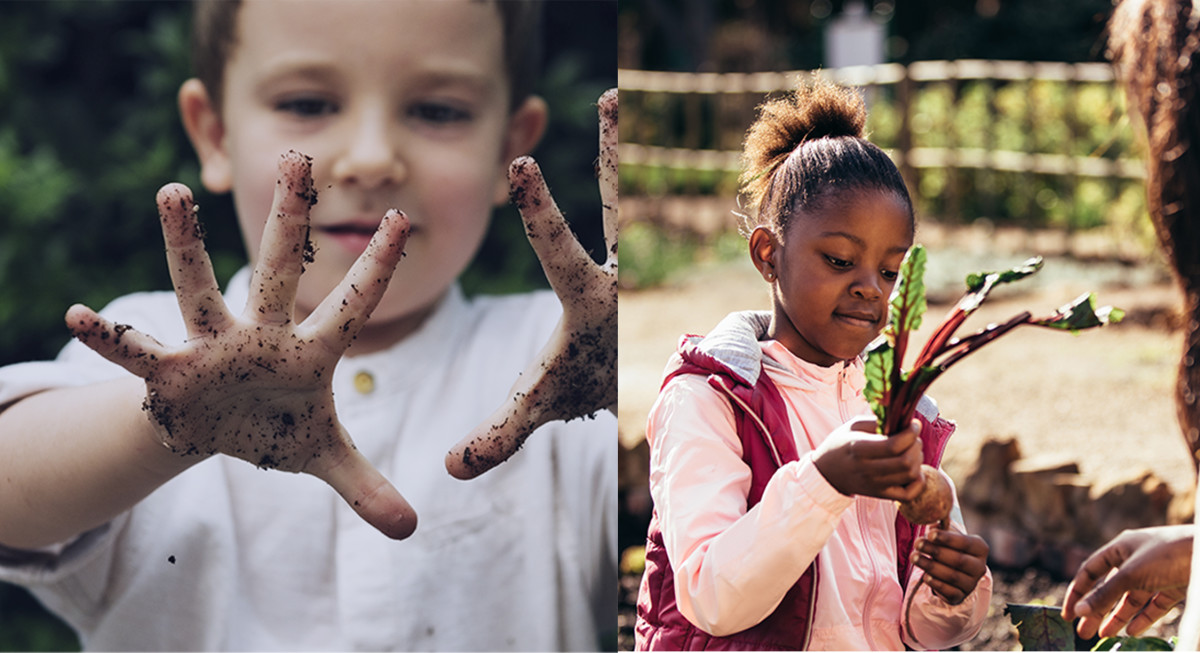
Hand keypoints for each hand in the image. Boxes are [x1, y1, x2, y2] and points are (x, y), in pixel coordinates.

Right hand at [65, 151, 417, 539]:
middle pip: (278, 271)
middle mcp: (261, 336)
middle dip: (290, 220)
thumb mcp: (323, 458)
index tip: (406, 220)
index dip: (378, 269)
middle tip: (300, 158)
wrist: (217, 431)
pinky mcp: (171, 371)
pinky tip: (78, 317)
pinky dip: (111, 339)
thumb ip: (366, 486)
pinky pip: (138, 351)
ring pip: (200, 288)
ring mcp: (212, 347)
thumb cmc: (275, 428)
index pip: (352, 306)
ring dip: (186, 245)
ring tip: (171, 192)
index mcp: (308, 353)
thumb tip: (410, 530)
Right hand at [445, 88, 616, 478]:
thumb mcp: (536, 407)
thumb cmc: (572, 389)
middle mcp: (610, 274)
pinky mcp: (614, 259)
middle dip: (607, 158)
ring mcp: (616, 264)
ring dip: (612, 148)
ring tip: (612, 98)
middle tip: (608, 102)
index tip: (523, 167)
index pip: (559, 250)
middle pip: (612, 208)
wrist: (612, 385)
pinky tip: (611, 123)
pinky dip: (607, 167)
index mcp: (588, 304)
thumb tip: (451, 469)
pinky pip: (611, 206)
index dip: (540, 211)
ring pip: (617, 198)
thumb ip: (499, 438)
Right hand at [814, 417, 924, 500]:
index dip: (910, 433)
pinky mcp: (881, 495)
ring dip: (917, 460)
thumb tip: (903, 422)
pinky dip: (918, 482)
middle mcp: (867, 469)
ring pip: (910, 475)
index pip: (893, 445)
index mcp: (858, 448)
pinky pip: (908, 494)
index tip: (914, 424)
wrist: (827, 472)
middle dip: (916, 445)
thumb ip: (876, 422)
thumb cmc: (841, 445)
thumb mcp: (852, 426)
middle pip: (905, 461)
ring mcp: (875, 484)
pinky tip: (912, 471)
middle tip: (913, 437)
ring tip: (911, 451)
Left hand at [911, 527, 989, 604]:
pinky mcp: (960, 597)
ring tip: (914, 557)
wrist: (952, 573)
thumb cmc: (948, 549)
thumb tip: (932, 523)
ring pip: (951, 576)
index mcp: (980, 548)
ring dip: (930, 566)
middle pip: (958, 560)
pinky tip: (925, 576)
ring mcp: (971, 584)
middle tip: (917, 543)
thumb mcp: (947, 537)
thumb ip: (941, 529)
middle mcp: (980, 567)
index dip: (947, 539)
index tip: (929, 534)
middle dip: (935, 551)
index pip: (965, 543)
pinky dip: (936, 583)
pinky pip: (948, 591)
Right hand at [1061, 525, 1192, 637]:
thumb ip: (1105, 594)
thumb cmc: (1167, 554)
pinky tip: (1132, 631)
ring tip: (1104, 635)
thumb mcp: (1131, 575)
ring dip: (1117, 617)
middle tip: (1083, 632)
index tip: (1069, 614)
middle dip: (1096, 610)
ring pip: (1131, 599)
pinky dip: (1143, 618)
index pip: (1090, 571)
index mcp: (1120, 548)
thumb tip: (1079, 610)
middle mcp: (1135, 560)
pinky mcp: (1172, 586)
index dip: (1077, 592)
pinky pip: (1153, 605)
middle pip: (1110, 588)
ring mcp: (1155, 574)